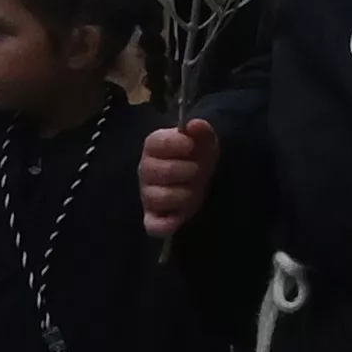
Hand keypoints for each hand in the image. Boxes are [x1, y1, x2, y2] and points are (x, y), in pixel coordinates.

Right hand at [137, 120, 218, 234]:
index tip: (190, 146)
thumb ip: (201, 131)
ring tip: (195, 190)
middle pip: (155, 170)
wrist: (203, 178)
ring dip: (182, 195)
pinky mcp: (154, 218)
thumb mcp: (205, 141)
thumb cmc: (198, 156)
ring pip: (156, 198)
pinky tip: (180, 216)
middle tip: (198, 170)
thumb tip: (194, 125)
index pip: (154, 143)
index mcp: (154, 147)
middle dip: (183, 171)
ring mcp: (148, 195)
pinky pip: (153, 226)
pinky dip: (166, 224)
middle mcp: (146, 170)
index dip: (173, 144)